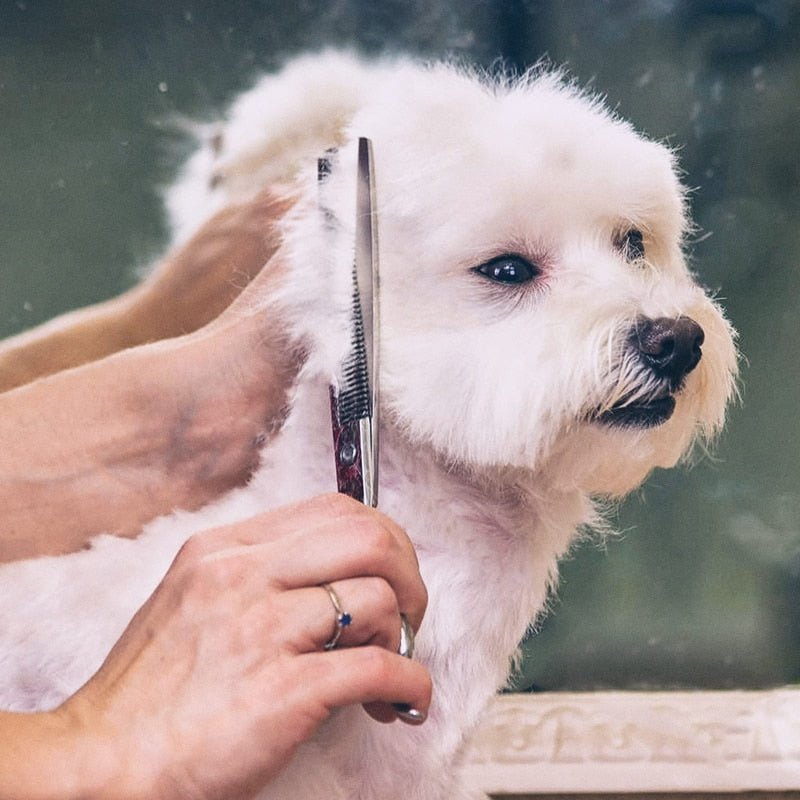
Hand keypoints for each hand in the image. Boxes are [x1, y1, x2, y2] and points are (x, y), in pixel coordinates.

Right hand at [56, 495, 429, 799]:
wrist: (101, 762)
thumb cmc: (150, 691)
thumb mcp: (192, 598)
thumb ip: (258, 575)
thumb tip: (334, 576)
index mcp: (225, 549)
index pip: (334, 509)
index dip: (383, 538)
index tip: (391, 574)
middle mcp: (244, 576)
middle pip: (369, 538)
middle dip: (408, 574)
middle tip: (407, 614)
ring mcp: (262, 630)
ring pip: (376, 599)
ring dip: (401, 636)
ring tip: (387, 665)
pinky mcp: (280, 691)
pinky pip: (377, 669)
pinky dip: (409, 685)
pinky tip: (402, 703)